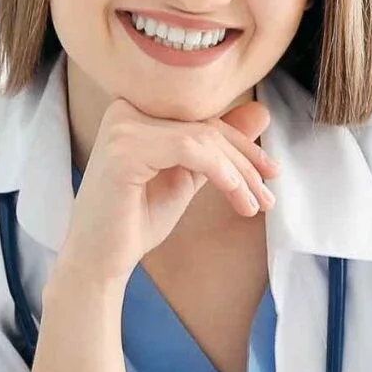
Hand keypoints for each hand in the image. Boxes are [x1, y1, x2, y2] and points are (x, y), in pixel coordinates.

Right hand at [55, 97, 278, 285]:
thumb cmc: (136, 220)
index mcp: (136, 111)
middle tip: (269, 195)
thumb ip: (217, 147)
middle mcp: (125, 110)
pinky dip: (222, 174)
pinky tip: (239, 198)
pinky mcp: (124, 150)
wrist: (100, 260)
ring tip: (256, 205)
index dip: (242, 144)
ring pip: (203, 139)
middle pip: (205, 127)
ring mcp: (121, 127)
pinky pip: (190, 151)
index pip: (202, 118)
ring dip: (239, 174)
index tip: (271, 172)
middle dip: (246, 162)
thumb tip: (262, 112)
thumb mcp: (187, 177)